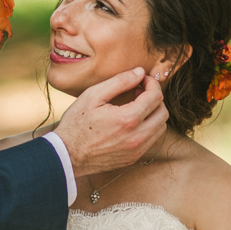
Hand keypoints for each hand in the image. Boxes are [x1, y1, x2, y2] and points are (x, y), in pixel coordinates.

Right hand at [54, 68, 168, 177]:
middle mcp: (137, 136)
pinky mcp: (133, 158)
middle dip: (155, 98)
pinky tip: (131, 122)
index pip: (156, 96)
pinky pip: (151, 140)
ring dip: (153, 114)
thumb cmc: (76, 124)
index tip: (141, 80)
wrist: (67, 155)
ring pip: (160, 128)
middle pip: (163, 112)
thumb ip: (119, 81)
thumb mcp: (93, 95)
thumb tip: (139, 72)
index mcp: (129, 119)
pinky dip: (148, 127)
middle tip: (139, 92)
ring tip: (136, 106)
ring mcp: (136, 150)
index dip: (151, 83)